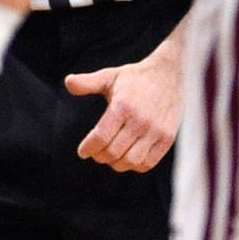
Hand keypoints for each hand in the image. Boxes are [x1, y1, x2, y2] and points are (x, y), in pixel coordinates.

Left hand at [66, 43, 181, 172]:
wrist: (170, 74)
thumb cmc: (136, 78)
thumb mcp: (110, 76)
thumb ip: (88, 82)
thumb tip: (68, 82)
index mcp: (123, 106)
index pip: (101, 137)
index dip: (89, 148)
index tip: (83, 151)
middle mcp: (140, 120)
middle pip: (114, 152)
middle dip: (100, 156)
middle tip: (96, 153)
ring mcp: (155, 131)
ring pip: (131, 161)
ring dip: (116, 163)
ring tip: (111, 156)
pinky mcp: (167, 138)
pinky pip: (148, 163)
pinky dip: (135, 165)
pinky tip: (129, 157)